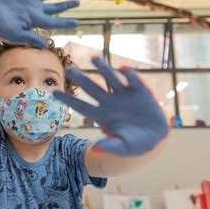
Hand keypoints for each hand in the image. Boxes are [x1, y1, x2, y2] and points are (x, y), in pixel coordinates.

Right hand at [0, 0, 79, 47]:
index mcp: (35, 20)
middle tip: (78, 2)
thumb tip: (45, 46)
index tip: (77, 23)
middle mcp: (34, 9)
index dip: (66, 22)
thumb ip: (30, 38)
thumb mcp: (15, 34)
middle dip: (67, 5)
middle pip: (55, 7)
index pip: (55, 22)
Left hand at [53, 57, 168, 155]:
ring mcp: (124, 95)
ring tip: (95, 59)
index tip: (53, 92)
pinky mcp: (139, 91)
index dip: (68, 99)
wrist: (156, 136)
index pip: (81, 106)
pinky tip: (123, 70)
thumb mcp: (123, 148)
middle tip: (70, 70)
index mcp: (102, 116)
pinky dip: (128, 74)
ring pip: (110, 79)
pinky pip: (133, 80)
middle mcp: (110, 102)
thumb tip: (96, 149)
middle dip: (81, 79)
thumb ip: (110, 147)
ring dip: (103, 68)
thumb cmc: (136, 144)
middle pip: (92, 89)